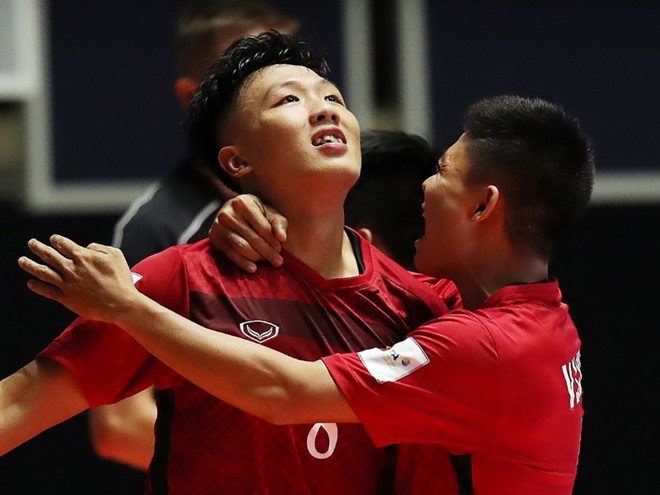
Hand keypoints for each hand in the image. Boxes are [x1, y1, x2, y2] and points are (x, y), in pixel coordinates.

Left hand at [17, 234, 137, 323]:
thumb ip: (98, 247)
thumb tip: (87, 247)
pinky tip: (30, 283)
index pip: (64, 244)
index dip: (56, 240)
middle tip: (31, 244)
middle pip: (49, 255)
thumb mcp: (115, 255)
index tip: (53, 239)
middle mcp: (72, 268)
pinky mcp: (66, 298)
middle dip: (38, 248)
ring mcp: (67, 283)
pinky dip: (37, 287)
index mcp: (83, 256)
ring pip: (43, 272)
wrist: (121, 303)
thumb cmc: (120, 280)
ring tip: (22, 261)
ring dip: (30, 265)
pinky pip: (47, 291)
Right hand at [209, 194, 287, 272]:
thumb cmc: (256, 213)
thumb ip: (278, 223)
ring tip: (267, 262)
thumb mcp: (269, 212)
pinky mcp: (214, 238)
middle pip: (253, 238)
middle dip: (268, 252)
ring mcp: (219, 226)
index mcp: (243, 203)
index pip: (262, 227)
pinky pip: (231, 254)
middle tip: (278, 261)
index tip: (280, 249)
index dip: (273, 240)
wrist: (233, 212)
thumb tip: (282, 238)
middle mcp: (228, 213)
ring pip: (242, 247)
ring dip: (257, 257)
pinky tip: (253, 268)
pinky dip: (243, 263)